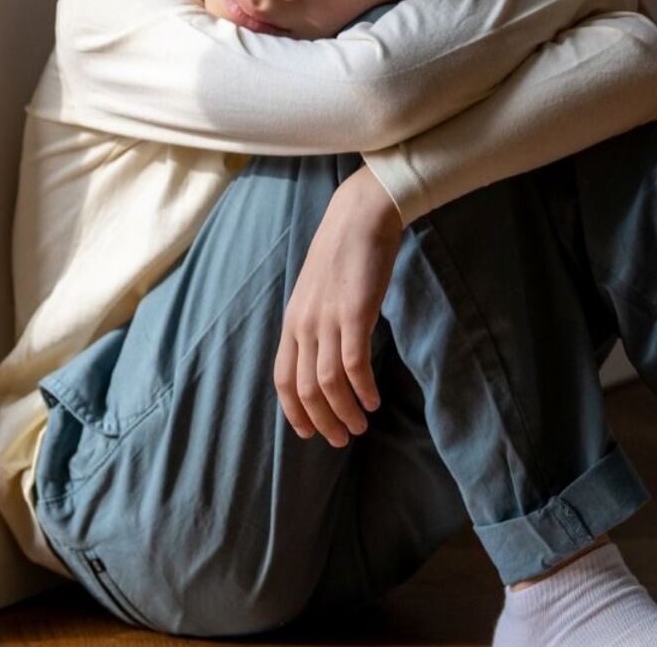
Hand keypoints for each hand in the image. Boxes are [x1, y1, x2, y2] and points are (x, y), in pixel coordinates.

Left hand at [273, 165, 403, 446]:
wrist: (359, 217)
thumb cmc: (342, 254)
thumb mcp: (316, 293)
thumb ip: (315, 324)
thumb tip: (324, 358)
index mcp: (292, 323)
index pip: (282, 380)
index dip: (295, 412)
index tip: (310, 433)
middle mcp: (304, 325)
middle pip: (304, 389)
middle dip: (323, 421)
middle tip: (342, 439)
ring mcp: (327, 320)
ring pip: (328, 383)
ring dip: (344, 411)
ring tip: (361, 426)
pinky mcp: (355, 313)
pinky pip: (354, 363)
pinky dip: (362, 389)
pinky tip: (373, 401)